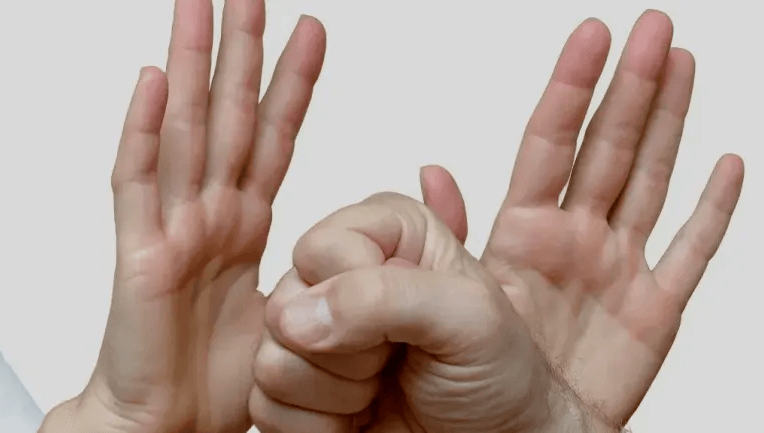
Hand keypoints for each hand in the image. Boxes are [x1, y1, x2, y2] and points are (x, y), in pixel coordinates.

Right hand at [42, 0, 326, 430]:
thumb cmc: (226, 390)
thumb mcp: (304, 318)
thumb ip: (332, 279)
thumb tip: (377, 260)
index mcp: (245, 227)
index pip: (274, 137)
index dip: (292, 84)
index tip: (313, 28)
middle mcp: (206, 216)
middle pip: (225, 114)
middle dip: (238, 49)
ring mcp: (169, 229)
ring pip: (182, 128)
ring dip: (190, 64)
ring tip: (197, 4)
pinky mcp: (140, 256)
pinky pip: (138, 183)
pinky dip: (142, 129)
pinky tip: (150, 79)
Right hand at [249, 193, 612, 431]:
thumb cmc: (500, 376)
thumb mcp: (471, 319)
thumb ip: (388, 295)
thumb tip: (299, 315)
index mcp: (390, 235)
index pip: (321, 245)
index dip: (356, 290)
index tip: (409, 319)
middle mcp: (344, 277)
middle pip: (283, 303)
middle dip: (347, 349)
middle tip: (398, 359)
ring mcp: (315, 335)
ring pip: (268, 359)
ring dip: (335, 391)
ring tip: (383, 387)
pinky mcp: (296, 390)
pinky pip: (264, 405)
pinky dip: (320, 425)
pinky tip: (360, 416)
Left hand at [440, 11, 748, 424]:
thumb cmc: (455, 397)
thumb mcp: (424, 306)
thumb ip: (436, 239)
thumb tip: (429, 168)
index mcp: (520, 235)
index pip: (550, 140)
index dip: (573, 85)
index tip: (593, 32)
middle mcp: (573, 244)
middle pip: (612, 145)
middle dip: (635, 83)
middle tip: (655, 25)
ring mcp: (617, 276)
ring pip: (652, 179)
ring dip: (671, 120)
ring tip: (684, 61)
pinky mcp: (654, 318)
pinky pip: (691, 254)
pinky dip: (713, 211)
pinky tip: (728, 164)